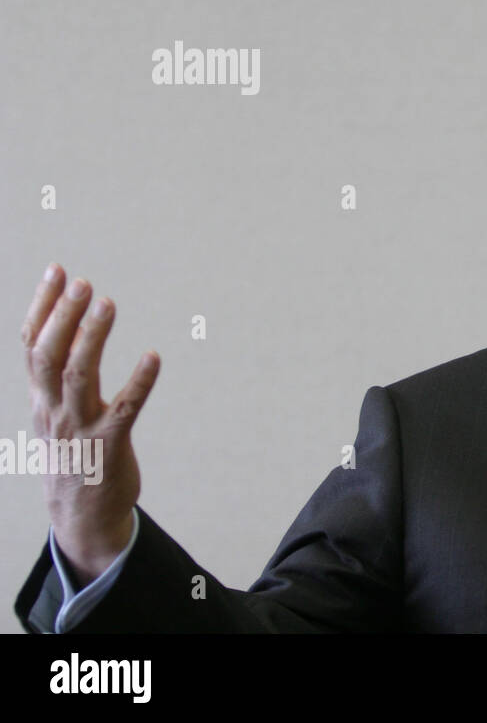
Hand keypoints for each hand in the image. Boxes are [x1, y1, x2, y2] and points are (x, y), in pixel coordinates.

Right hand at [21, 263, 159, 586]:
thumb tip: (75, 322)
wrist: (80, 515)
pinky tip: (154, 357)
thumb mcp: (56, 411)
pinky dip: (139, 382)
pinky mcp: (110, 445)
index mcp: (40, 398)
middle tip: (83, 282)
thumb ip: (60, 372)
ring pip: (79, 377)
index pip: (32, 344)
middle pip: (49, 356)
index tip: (57, 269)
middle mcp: (54, 410)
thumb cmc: (74, 452)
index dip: (42, 306)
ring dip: (93, 338)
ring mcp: (80, 428)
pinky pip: (125, 408)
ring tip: (109, 303)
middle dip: (63, 316)